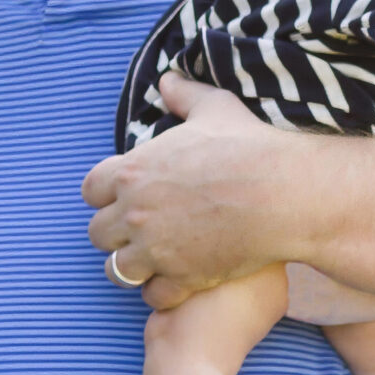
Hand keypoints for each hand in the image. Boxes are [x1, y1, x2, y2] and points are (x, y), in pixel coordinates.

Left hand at [82, 72, 291, 309]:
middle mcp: (134, 212)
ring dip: (134, 265)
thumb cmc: (250, 147)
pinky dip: (162, 291)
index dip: (107, 194)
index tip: (127, 196)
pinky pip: (152, 296)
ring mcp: (154, 249)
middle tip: (143, 230)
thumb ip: (184, 96)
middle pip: (98, 233)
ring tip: (156, 260)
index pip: (90, 190)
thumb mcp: (215, 109)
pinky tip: (179, 281)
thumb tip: (168, 78)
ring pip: (117, 270)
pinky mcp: (181, 278)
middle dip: (117, 232)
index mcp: (132, 171)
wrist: (283, 194)